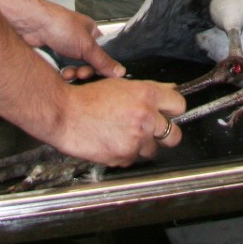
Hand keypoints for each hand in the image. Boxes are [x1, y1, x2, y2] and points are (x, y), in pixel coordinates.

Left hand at [9, 0, 124, 80]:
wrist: (32, 24)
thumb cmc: (59, 25)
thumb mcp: (87, 46)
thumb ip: (103, 61)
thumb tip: (119, 71)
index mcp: (92, 32)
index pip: (103, 54)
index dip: (102, 66)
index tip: (100, 75)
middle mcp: (80, 39)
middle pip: (89, 63)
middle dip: (85, 71)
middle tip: (81, 74)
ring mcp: (66, 47)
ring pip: (75, 67)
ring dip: (73, 73)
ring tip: (67, 74)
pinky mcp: (54, 54)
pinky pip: (63, 68)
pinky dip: (63, 73)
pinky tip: (60, 74)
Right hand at [53, 78, 187, 165]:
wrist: (63, 113)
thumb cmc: (86, 97)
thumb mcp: (120, 85)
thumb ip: (148, 90)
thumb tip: (169, 90)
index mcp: (146, 94)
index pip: (179, 105)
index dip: (173, 110)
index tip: (168, 113)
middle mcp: (145, 116)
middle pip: (175, 135)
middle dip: (166, 135)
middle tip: (154, 132)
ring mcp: (136, 138)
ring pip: (152, 150)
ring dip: (141, 145)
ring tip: (123, 135)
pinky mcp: (124, 156)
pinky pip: (132, 159)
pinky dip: (124, 154)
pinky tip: (111, 142)